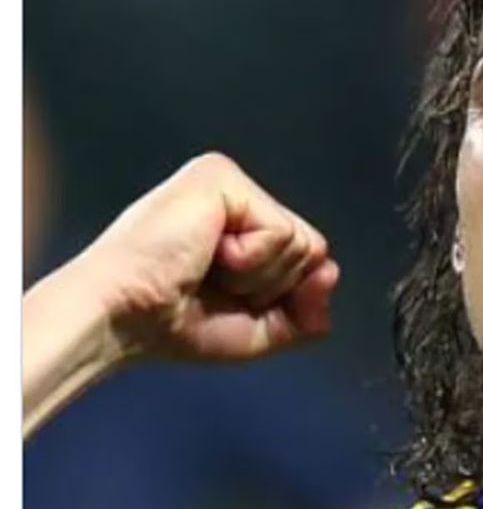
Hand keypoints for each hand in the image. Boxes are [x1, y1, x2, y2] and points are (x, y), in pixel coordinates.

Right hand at [80, 152, 339, 362]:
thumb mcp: (256, 330)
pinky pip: (281, 231)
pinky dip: (249, 260)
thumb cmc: (173, 323)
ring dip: (257, 276)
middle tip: (211, 284)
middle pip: (310, 249)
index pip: (307, 258)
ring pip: (301, 242)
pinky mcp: (221, 178)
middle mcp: (238, 195)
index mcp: (242, 225)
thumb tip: (332, 273)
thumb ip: (304, 313)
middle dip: (270, 286)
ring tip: (204, 268)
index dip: (283, 294)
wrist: (123, 316)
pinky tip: (205, 254)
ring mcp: (229, 182)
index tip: (225, 299)